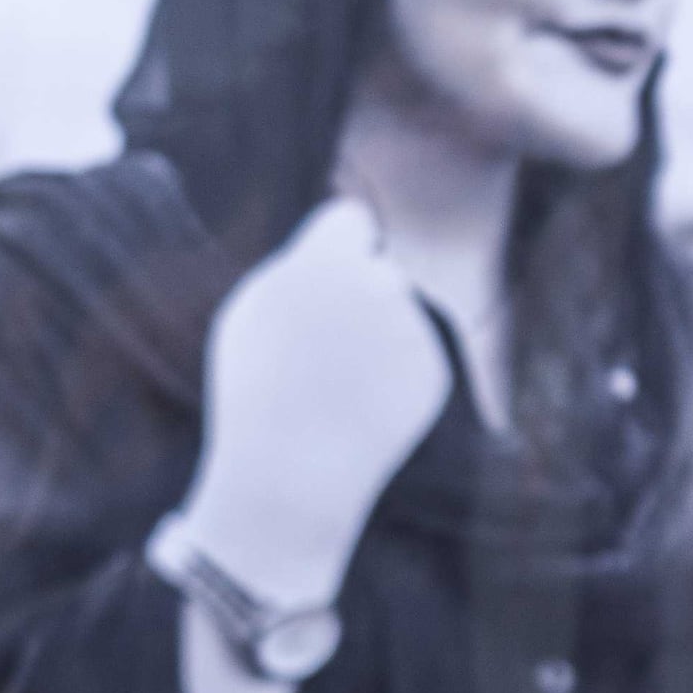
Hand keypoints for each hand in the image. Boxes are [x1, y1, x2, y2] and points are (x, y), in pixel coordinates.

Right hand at [173, 196, 460, 610]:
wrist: (292, 471)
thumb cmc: (258, 388)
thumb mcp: (257, 314)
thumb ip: (302, 268)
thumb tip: (345, 230)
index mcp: (325, 265)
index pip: (351, 220)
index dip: (342, 245)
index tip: (332, 268)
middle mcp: (378, 287)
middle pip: (379, 272)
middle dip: (361, 298)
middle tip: (329, 345)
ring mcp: (413, 329)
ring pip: (399, 318)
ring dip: (376, 339)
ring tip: (336, 383)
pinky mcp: (435, 369)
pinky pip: (413, 358)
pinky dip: (392, 377)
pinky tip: (360, 405)